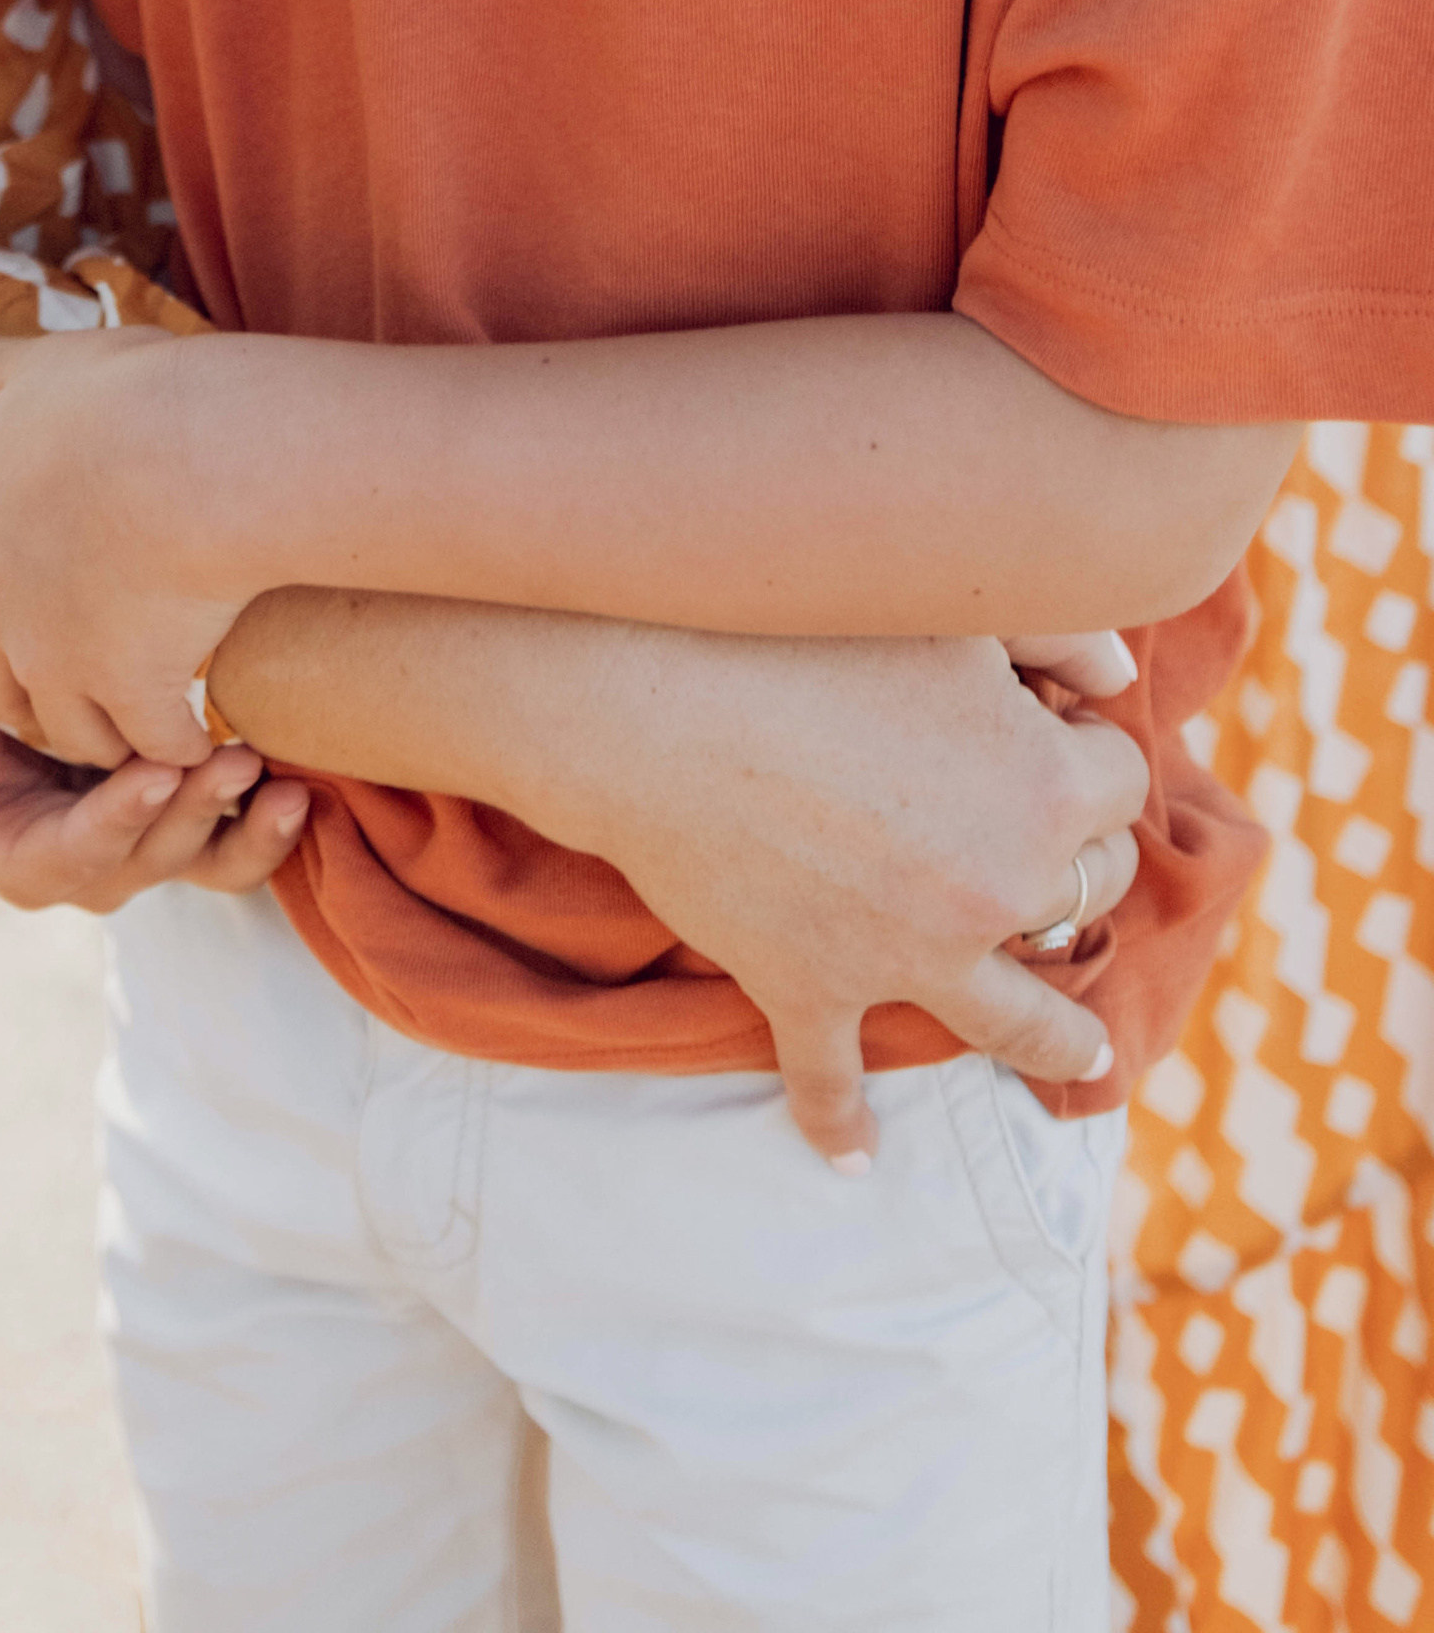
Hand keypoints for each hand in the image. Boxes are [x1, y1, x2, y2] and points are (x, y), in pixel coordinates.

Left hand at [0, 324, 242, 768]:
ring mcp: (55, 654)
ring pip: (61, 723)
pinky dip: (172, 748)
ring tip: (128, 729)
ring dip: (92, 730)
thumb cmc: (124, 397)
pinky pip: (149, 743)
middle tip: (47, 697)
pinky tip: (199, 740)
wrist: (199, 456)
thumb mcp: (39, 368)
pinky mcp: (127, 689)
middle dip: (9, 693)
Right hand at [0, 681, 308, 912]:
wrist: (17, 683)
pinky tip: (299, 789)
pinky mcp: (192, 830)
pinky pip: (237, 851)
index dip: (116, 818)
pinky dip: (269, 830)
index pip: (76, 851)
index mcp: (27, 860)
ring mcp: (149, 853)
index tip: (153, 771)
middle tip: (231, 759)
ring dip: (241, 825)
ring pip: (203, 860)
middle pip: (150, 857)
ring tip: (275, 781)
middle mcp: (94, 871)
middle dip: (192, 812)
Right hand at [539, 623, 1147, 1163]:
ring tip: (1081, 1057)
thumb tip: (1121, 677)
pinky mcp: (813, 992)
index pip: (1121, 779)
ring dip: (1057, 1041)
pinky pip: (834, 1080)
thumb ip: (1055, 630)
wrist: (650, 693)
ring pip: (1017, 1022)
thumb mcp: (946, 609)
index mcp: (1043, 787)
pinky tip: (853, 1161)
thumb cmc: (799, 625)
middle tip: (1033, 833)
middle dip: (1076, 860)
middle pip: (1087, 889)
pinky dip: (840, 1127)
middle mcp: (996, 888)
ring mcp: (908, 956)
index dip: (1085, 745)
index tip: (1049, 725)